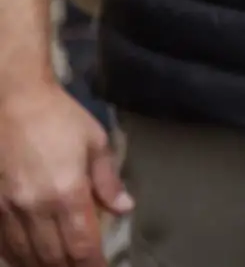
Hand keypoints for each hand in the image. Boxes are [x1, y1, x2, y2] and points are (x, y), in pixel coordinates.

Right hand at [0, 81, 131, 266]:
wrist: (14, 101)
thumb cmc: (59, 118)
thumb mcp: (95, 143)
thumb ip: (108, 181)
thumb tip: (124, 208)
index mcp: (67, 193)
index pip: (81, 244)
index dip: (92, 264)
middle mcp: (36, 207)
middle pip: (52, 256)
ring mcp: (9, 208)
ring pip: (25, 255)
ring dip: (43, 266)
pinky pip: (4, 242)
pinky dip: (17, 256)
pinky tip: (27, 259)